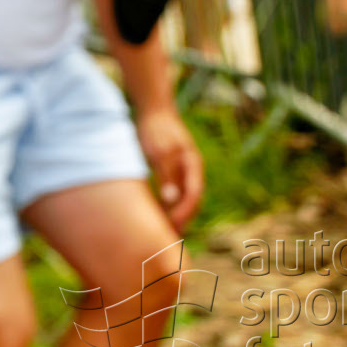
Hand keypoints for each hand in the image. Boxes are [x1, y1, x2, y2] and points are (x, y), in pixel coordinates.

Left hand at [137, 107, 204, 230]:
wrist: (152, 108)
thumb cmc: (156, 128)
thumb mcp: (159, 150)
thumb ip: (166, 173)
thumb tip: (171, 200)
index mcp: (193, 165)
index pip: (194, 196)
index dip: (185, 213)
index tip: (173, 227)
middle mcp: (191, 170)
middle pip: (191, 200)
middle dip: (182, 219)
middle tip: (168, 238)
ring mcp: (182, 169)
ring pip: (182, 197)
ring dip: (174, 213)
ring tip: (162, 231)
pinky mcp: (171, 168)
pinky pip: (172, 191)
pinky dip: (166, 203)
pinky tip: (154, 212)